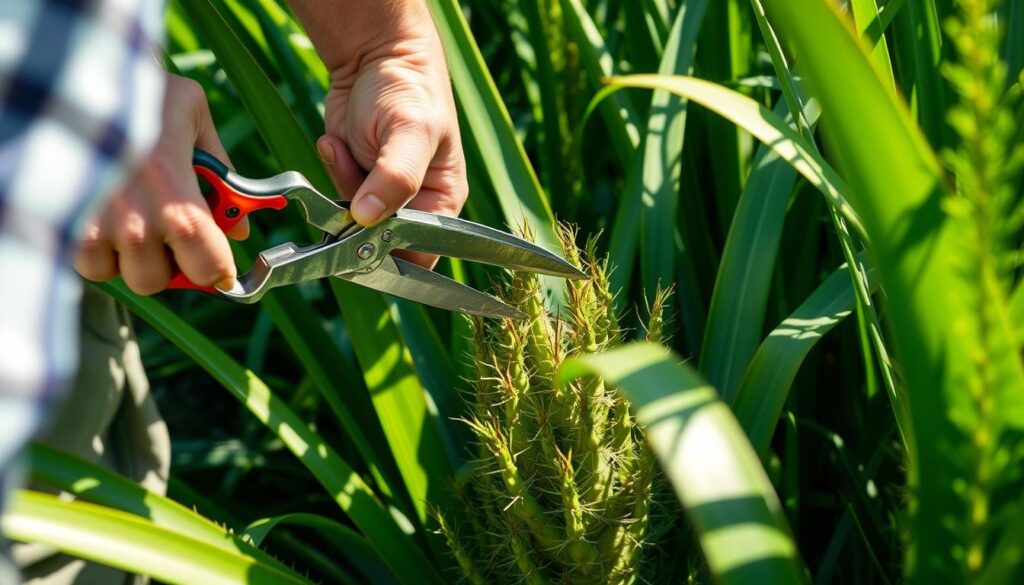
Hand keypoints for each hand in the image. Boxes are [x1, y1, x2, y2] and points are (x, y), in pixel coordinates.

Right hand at [74, 74, 244, 293]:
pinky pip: (82, 260)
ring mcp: (94, 226)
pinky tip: (105, 220)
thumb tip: (239, 227)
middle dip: (169, 262)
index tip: (218, 266)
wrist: (79, 69)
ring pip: (117, 274)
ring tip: (133, 222)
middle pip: (157, 281)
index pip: (209, 269)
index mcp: (177, 202)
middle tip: (171, 236)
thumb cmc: (143, 91)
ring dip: (129, 258)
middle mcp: (135, 224)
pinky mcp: (62, 221)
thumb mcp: (196, 118)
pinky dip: (95, 250)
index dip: (217, 271)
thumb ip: (225, 176)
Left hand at [291, 0, 467, 266]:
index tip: (364, 237)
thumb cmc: (408, 90)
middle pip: (379, 242)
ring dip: (340, 188)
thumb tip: (367, 218)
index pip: (420, 253)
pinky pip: (333, 197)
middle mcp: (413, 204)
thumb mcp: (409, 132)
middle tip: (351, 185)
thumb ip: (395, 178)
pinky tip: (337, 143)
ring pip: (351, 222)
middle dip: (358, 219)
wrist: (374, 56)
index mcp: (442, 201)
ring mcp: (380, 193)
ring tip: (347, 147)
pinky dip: (331, 170)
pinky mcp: (353, 180)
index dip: (391, 255)